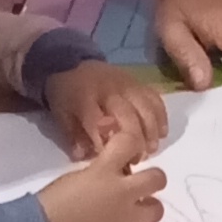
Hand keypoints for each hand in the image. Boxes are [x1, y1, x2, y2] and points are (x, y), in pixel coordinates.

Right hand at [44, 153, 169, 221]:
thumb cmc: (53, 199)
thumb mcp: (77, 174)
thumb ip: (100, 170)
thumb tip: (113, 171)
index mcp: (105, 170)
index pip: (129, 143)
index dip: (131, 142)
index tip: (129, 149)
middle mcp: (122, 192)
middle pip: (156, 179)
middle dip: (152, 178)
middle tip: (141, 183)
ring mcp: (126, 218)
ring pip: (157, 210)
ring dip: (152, 207)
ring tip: (143, 207)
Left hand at [45, 61, 169, 162]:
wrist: (71, 62)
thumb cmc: (65, 93)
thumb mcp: (60, 113)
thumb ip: (73, 135)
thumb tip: (83, 156)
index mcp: (85, 97)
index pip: (98, 122)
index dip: (105, 143)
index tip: (110, 159)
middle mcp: (109, 89)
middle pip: (129, 117)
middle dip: (135, 142)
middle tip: (136, 160)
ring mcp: (126, 84)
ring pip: (146, 109)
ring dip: (151, 132)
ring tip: (150, 150)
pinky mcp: (138, 82)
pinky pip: (155, 99)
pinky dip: (161, 117)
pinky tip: (161, 133)